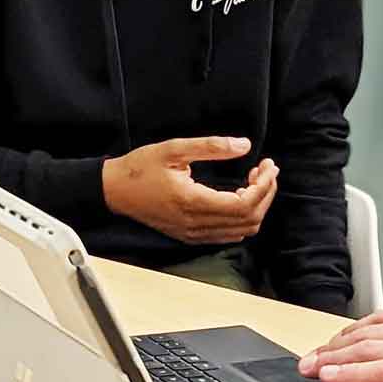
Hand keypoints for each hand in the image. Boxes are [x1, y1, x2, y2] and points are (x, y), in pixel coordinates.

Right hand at [102, 137, 278, 244]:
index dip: (264, 185)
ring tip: (256, 180)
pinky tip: (241, 195)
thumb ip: (211, 146)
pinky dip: (243, 218)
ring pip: (241, 230)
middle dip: (266, 193)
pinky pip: (227, 234)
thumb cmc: (140, 167)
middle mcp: (195, 224)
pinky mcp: (189, 235)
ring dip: (257, 206)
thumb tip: (244, 145)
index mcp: (192, 202)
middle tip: (266, 169)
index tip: (269, 165)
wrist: (113, 190)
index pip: (244, 204)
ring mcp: (192, 233)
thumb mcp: (174, 148)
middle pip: (249, 219)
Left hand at [296, 305, 382, 381]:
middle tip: (313, 355)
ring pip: (363, 350)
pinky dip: (347, 374)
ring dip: (331, 359)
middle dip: (335, 344)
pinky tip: (329, 377)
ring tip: (310, 367)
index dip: (356, 329)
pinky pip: (374, 372)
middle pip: (366, 332)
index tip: (340, 339)